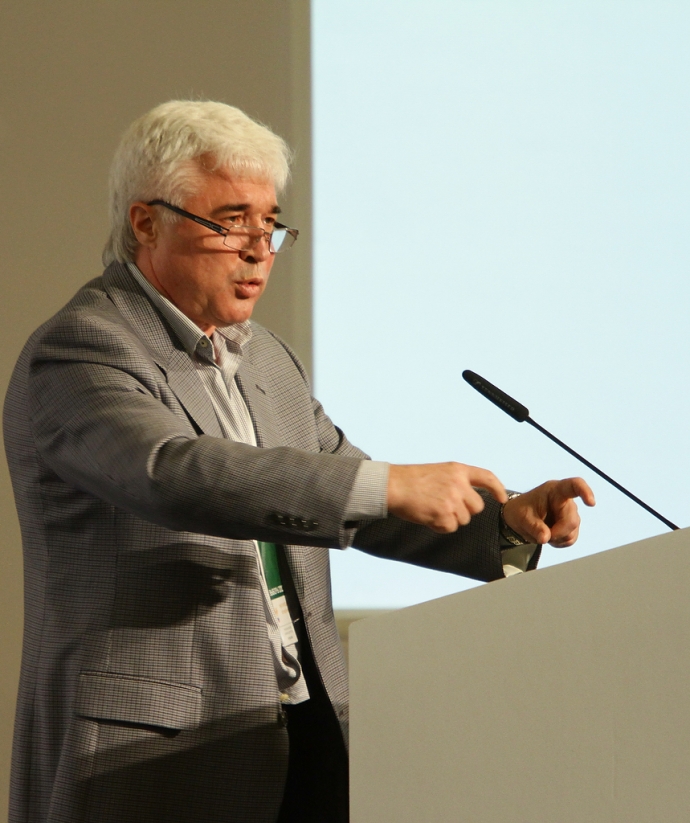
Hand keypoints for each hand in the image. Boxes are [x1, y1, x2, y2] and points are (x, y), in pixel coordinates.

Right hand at [387, 462, 507, 533]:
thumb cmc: (411, 480)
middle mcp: (459, 484)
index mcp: (458, 470)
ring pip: (464, 519)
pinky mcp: (444, 515)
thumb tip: (468, 499)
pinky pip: (450, 528)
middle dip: (465, 510)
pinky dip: (440, 526)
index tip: (502, 498)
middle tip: (446, 507)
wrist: (393, 486)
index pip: (487, 477)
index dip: (497, 489)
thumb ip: (456, 481)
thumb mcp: (439, 471)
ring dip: (450, 519)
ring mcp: (452, 500)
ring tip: (432, 509)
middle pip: (477, 507)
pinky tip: (428, 516)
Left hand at [502, 477, 595, 546]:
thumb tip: (546, 538)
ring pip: (572, 531)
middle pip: (572, 519)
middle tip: (542, 535)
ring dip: (557, 537)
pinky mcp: (571, 525)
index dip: (585, 492)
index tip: (591, 503)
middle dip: (558, 532)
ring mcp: (570, 513)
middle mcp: (566, 500)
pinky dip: (559, 542)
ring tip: (542, 533)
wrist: (519, 519)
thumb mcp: (521, 517)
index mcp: (554, 490)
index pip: (574, 485)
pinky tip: (549, 537)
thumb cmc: (520, 511)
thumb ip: (534, 527)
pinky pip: (571, 538)